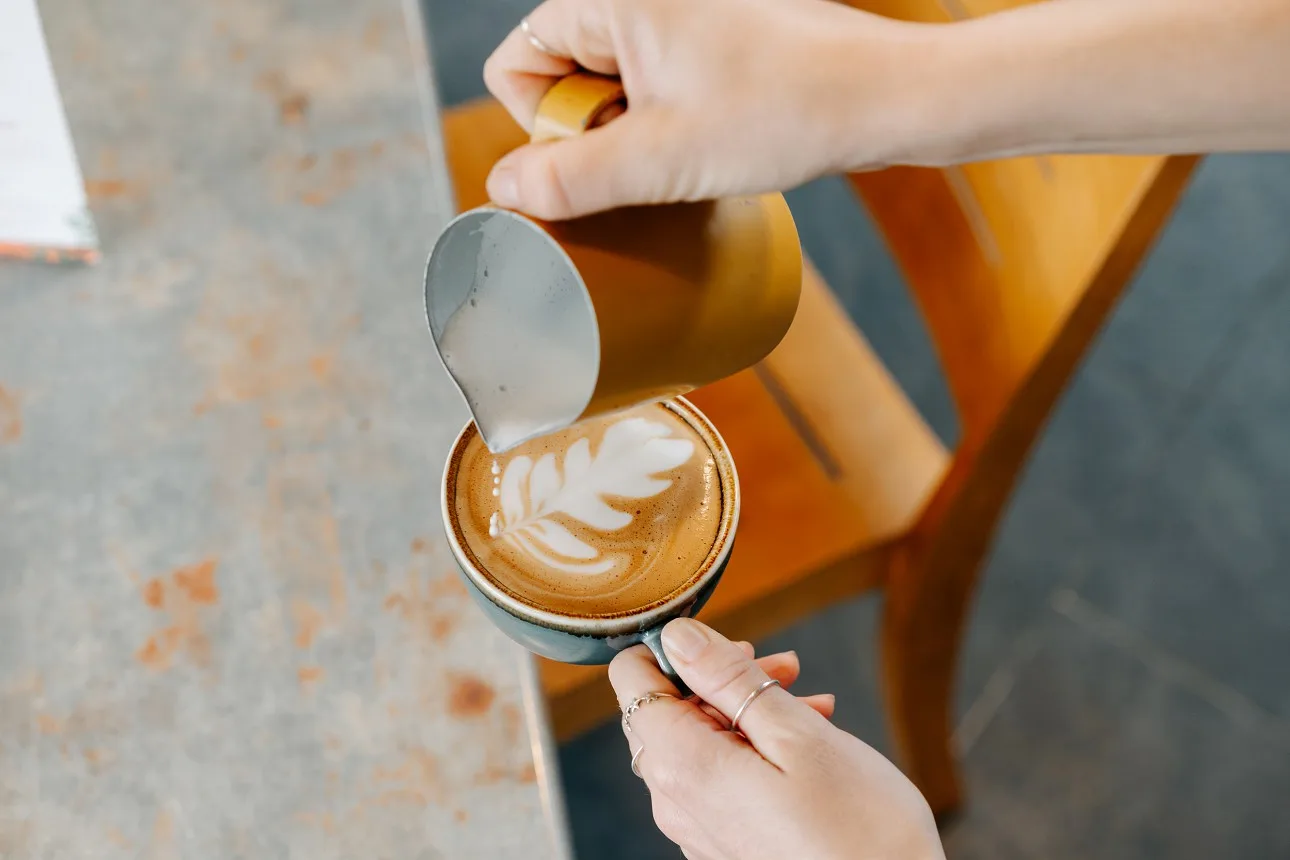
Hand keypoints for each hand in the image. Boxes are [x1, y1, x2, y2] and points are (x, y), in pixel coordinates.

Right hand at [482, 0, 936, 218]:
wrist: (884, 96)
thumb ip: (568, 179)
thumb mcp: (661, 160)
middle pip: (559, 78)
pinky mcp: (709, 41)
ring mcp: (676, 16)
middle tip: (660, 155)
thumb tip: (503, 189)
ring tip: (693, 151)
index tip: (613, 150)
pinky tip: (709, 144)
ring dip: (634, 138)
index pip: (517, 64)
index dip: (548, 128)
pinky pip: (651, 89)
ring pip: (608, 90)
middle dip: (595, 134)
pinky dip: (665, 127)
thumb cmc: (784, 111)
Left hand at [609, 618, 945, 859]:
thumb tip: (678, 636)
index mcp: (684, 766)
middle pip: (668, 710)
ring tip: (809, 702)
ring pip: (698, 741)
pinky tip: (804, 742)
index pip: (632, 679)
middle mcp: (676, 801)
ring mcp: (698, 828)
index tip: (727, 643)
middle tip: (784, 667)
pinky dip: (752, 748)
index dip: (674, 647)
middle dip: (722, 677)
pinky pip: (717, 778)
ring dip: (746, 710)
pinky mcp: (724, 843)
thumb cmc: (858, 832)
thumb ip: (730, 681)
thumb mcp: (798, 736)